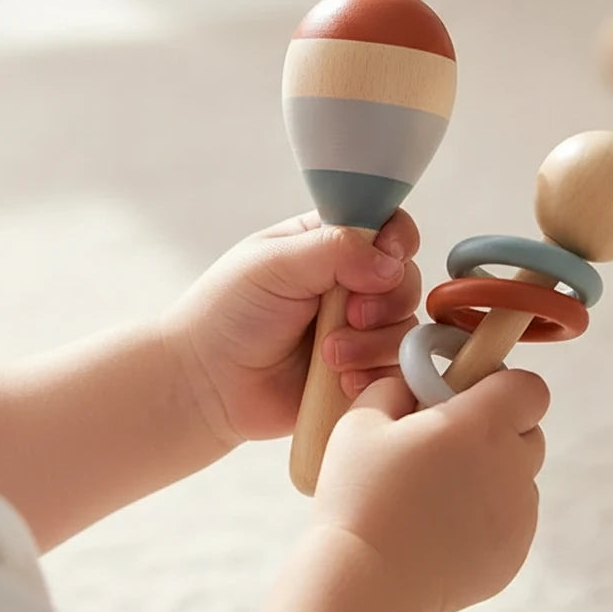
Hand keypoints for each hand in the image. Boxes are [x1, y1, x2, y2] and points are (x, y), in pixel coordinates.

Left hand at [168, 210, 420, 445]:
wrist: (207, 384)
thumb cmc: (228, 314)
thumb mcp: (274, 264)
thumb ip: (335, 250)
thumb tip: (391, 264)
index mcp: (329, 243)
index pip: (388, 227)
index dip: (396, 242)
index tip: (385, 258)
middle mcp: (350, 283)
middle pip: (405, 279)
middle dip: (384, 300)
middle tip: (349, 315)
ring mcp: (358, 330)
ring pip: (405, 328)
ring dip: (373, 344)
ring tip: (329, 356)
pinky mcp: (361, 372)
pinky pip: (397, 371)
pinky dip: (375, 375)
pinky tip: (342, 381)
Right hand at [312, 370, 547, 611]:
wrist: (369, 584)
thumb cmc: (360, 496)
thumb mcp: (361, 422)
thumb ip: (395, 388)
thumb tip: (414, 384)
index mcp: (481, 424)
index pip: (529, 388)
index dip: (501, 385)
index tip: (464, 396)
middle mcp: (512, 466)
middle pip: (529, 431)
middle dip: (496, 429)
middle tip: (443, 443)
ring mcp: (519, 515)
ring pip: (519, 477)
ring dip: (490, 474)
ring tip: (433, 492)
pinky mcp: (514, 554)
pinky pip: (510, 519)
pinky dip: (485, 516)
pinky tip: (438, 528)